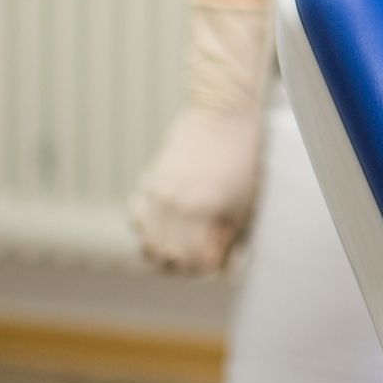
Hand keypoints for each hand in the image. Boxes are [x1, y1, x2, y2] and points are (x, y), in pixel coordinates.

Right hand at [130, 105, 262, 272]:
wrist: (223, 114)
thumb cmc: (242, 158)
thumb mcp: (244, 201)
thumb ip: (229, 237)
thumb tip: (219, 266)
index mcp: (199, 211)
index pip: (192, 261)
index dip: (205, 269)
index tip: (217, 265)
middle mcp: (172, 205)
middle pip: (165, 256)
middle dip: (183, 266)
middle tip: (200, 259)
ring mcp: (157, 193)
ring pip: (146, 241)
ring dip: (162, 252)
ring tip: (181, 249)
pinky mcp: (150, 182)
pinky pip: (138, 218)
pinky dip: (147, 229)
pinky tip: (166, 226)